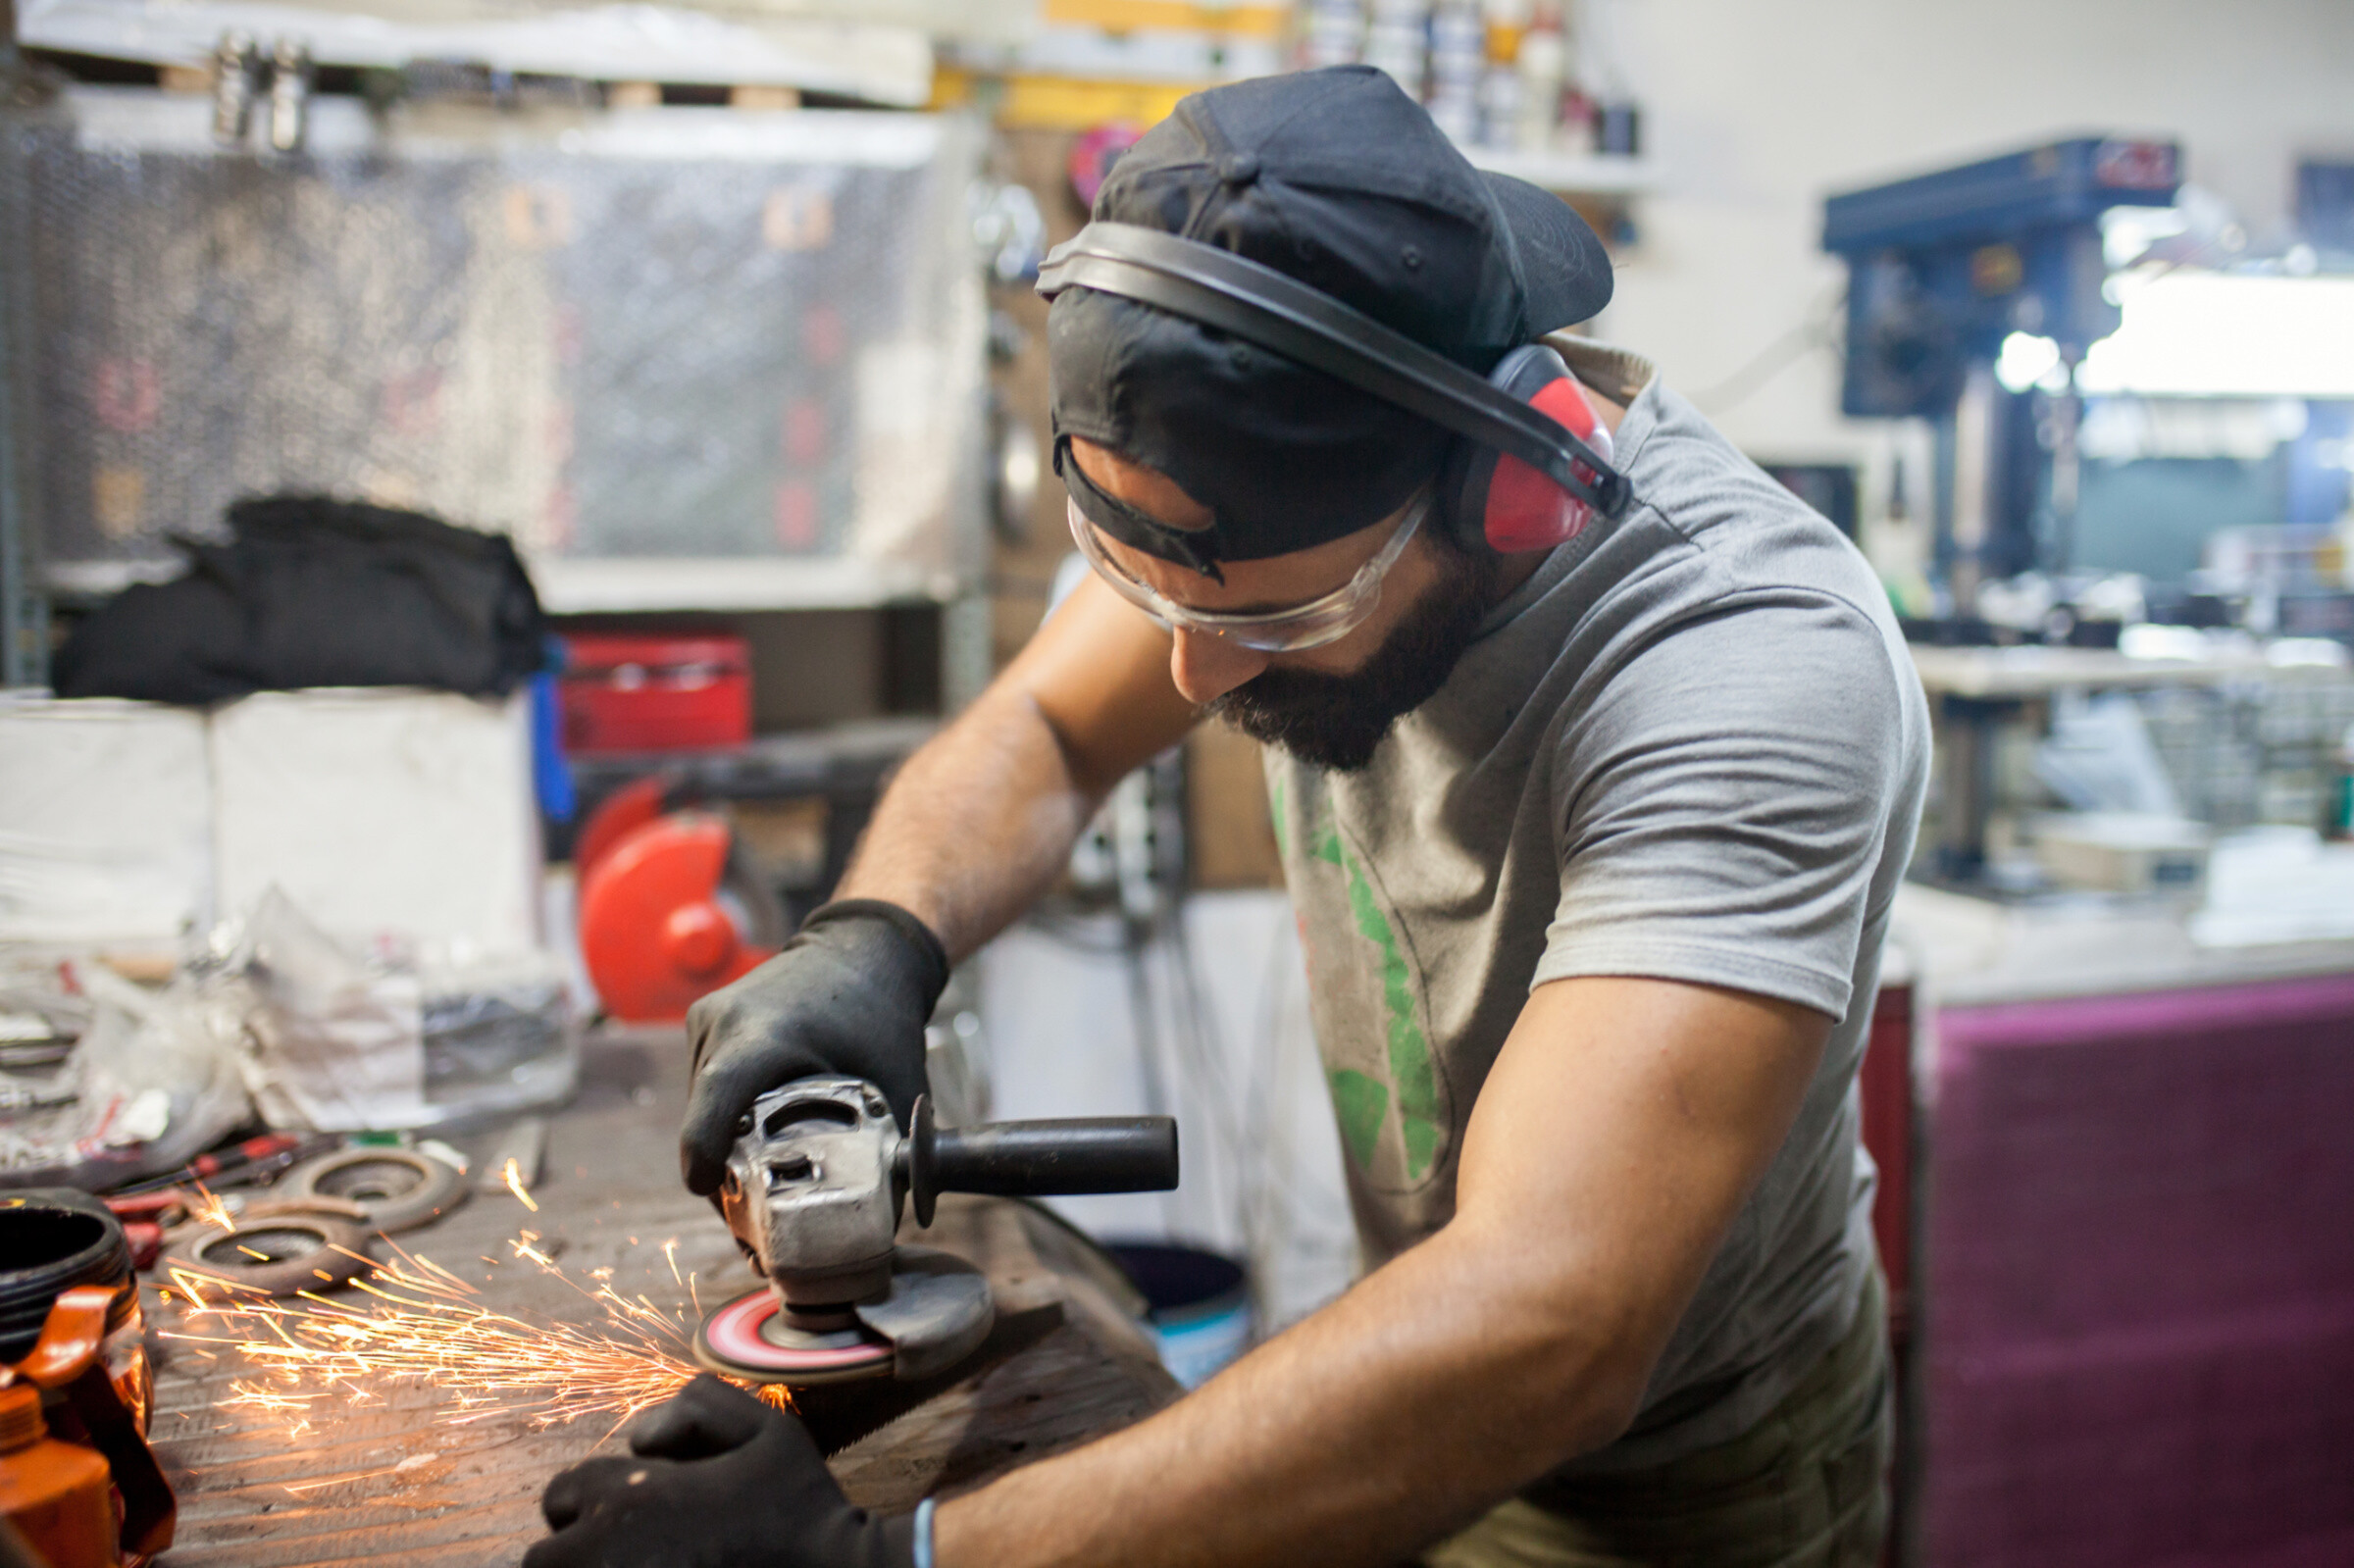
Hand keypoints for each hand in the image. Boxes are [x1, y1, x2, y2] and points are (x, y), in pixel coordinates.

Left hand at [524, 1375, 915, 1567]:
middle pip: (545, 1557)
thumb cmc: (799, 1506)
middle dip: (574, 1550)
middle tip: (627, 1552)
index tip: (631, 1510)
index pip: (563, 1493)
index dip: (590, 1499)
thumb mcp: (769, 1429)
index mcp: (632, 1495)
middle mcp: (608, 1551)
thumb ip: (701, 1407)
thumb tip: (639, 1436)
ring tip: (643, 1565)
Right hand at [680, 899, 949, 1194]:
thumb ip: (891, 1157)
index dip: (704, 1159)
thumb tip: (884, 1223)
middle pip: (707, 1120)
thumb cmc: (882, 1015)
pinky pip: (705, 1084)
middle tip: (753, 1221)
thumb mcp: (895, 1087)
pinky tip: (753, 1138)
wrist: (864, 948)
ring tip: (757, 1181)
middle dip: (725, 1173)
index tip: (709, 1190)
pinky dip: (725, 1114)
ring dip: (723, 1143)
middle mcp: (724, 1023)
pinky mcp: (705, 1019)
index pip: (713, 1109)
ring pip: (702, 1106)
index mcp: (764, 1037)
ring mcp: (708, 1018)